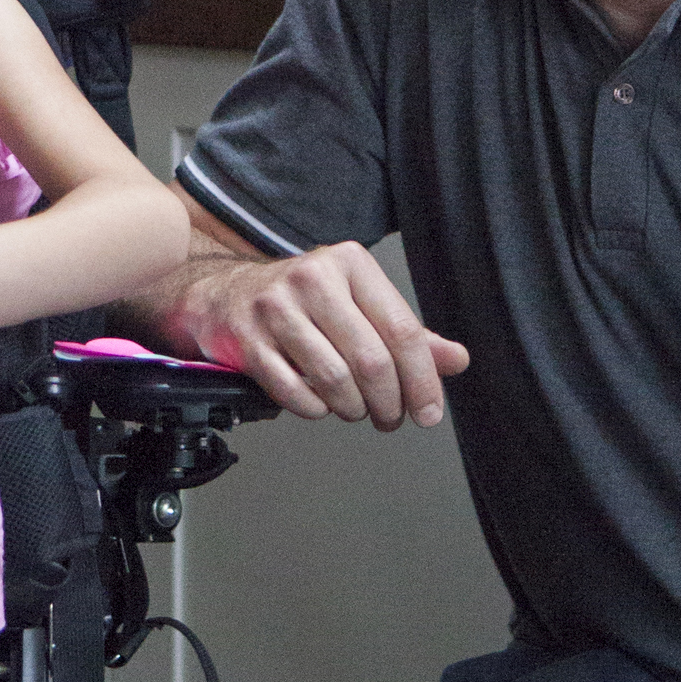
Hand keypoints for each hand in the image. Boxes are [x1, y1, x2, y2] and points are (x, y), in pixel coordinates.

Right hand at [186, 238, 468, 429]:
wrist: (225, 293)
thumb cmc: (302, 300)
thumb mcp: (358, 302)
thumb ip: (405, 333)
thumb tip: (455, 360)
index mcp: (349, 264)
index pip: (401, 330)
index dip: (422, 380)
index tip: (429, 411)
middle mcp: (312, 279)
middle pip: (371, 360)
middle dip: (389, 403)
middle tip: (391, 417)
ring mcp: (275, 308)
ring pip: (334, 380)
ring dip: (353, 408)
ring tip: (356, 409)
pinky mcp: (247, 339)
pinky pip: (294, 392)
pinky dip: (315, 410)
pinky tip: (320, 405)